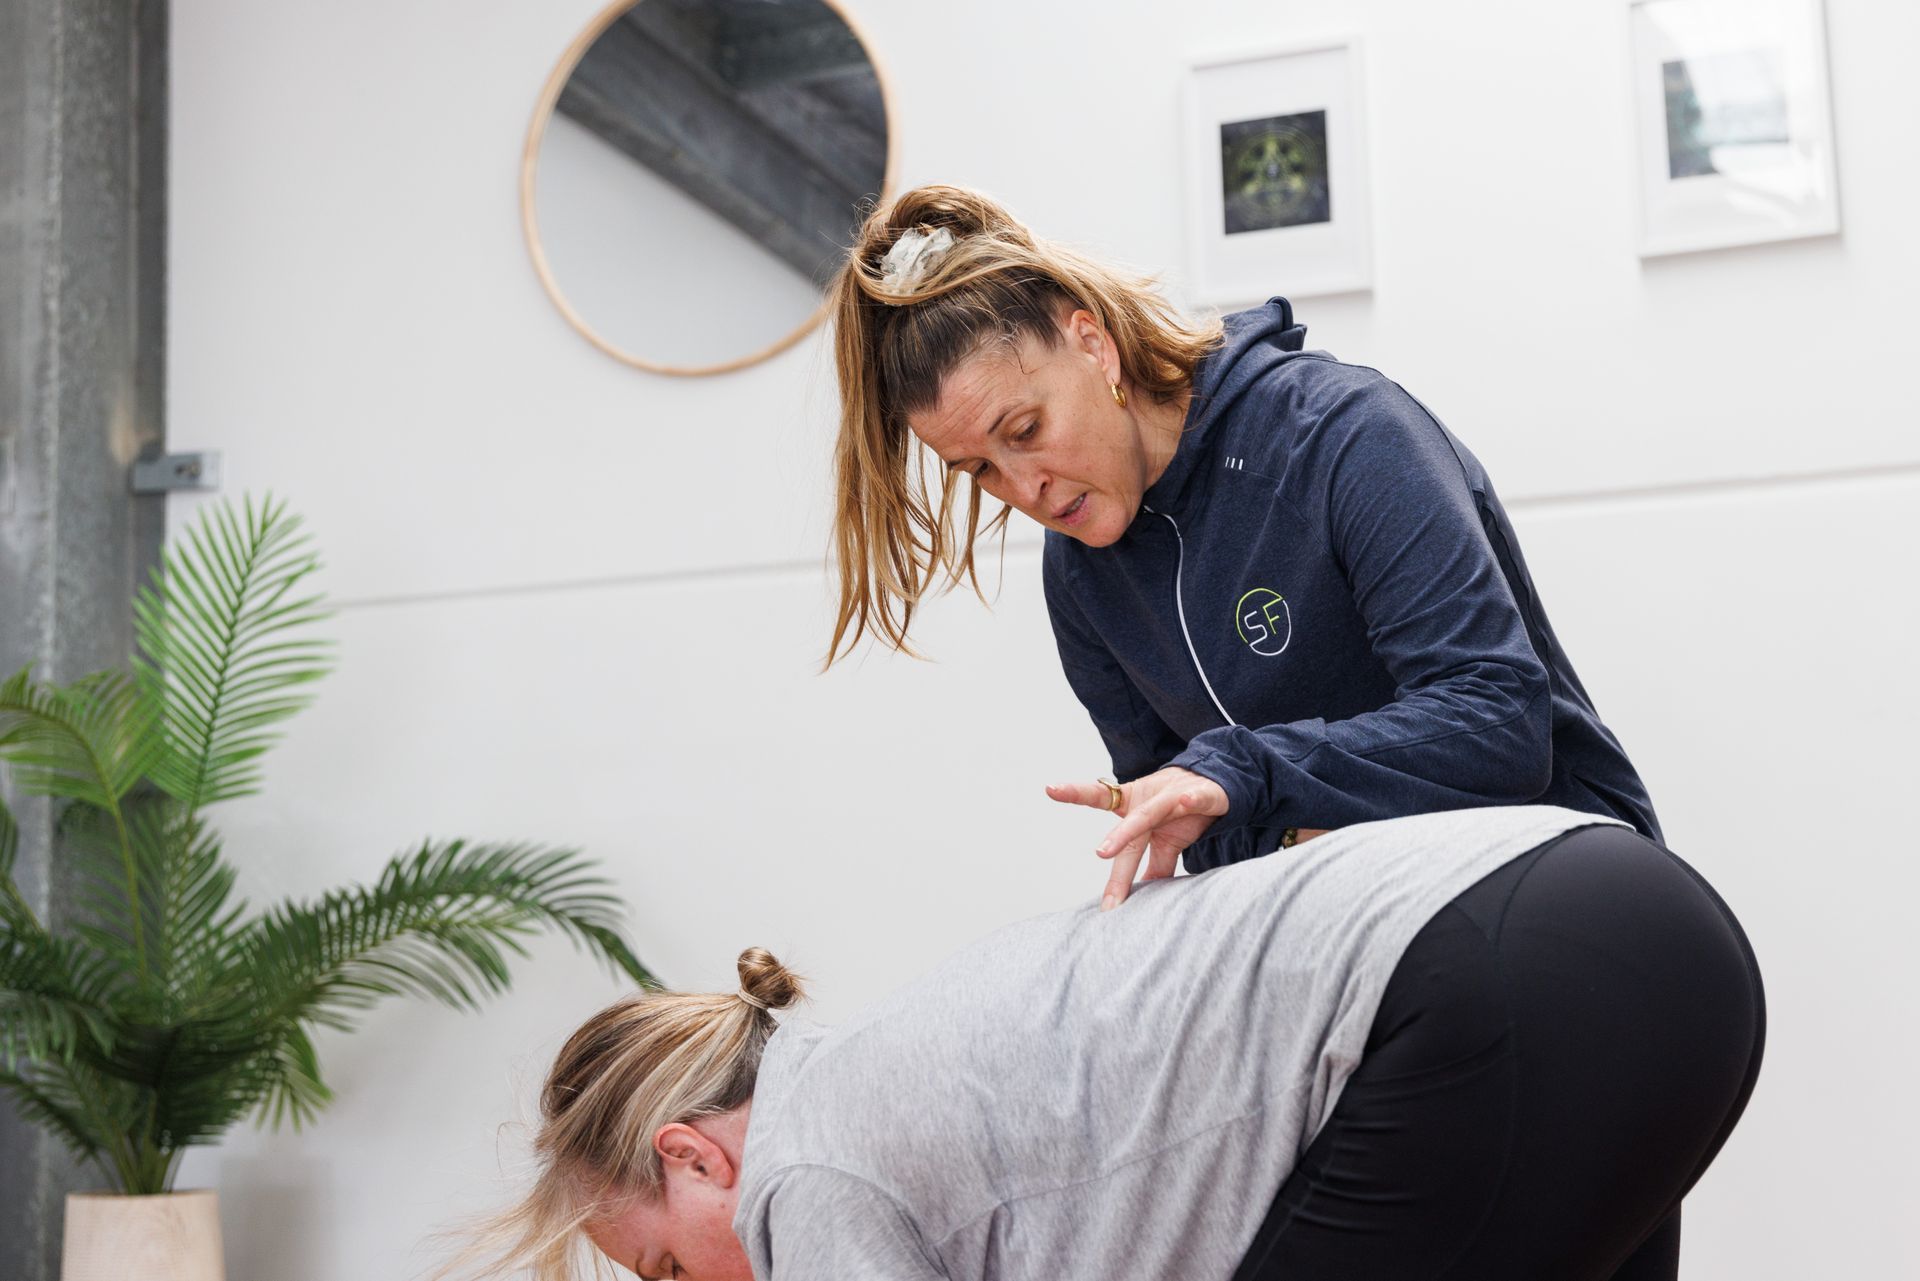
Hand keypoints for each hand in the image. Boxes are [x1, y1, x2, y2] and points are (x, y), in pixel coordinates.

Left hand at [1045, 767, 1229, 910]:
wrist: (1219, 784)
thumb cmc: (1183, 813)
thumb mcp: (1166, 842)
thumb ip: (1154, 866)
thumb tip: (1143, 895)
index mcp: (1135, 808)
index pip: (1101, 799)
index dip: (1076, 793)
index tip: (1050, 788)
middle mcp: (1150, 800)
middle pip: (1130, 828)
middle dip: (1114, 844)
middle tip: (1097, 857)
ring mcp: (1175, 795)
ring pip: (1151, 814)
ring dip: (1132, 830)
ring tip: (1108, 849)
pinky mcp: (1203, 795)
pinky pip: (1198, 799)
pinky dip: (1193, 800)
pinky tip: (1186, 802)